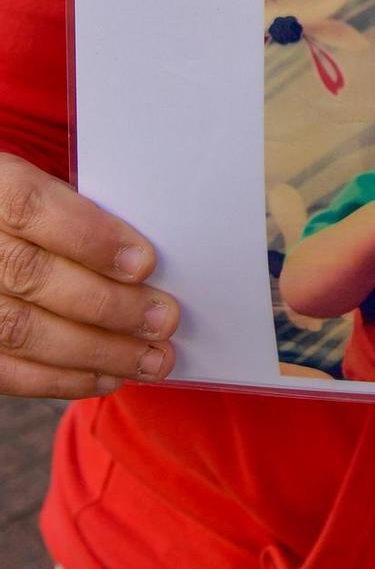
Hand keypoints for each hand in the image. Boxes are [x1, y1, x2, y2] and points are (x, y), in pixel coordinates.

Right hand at [0, 155, 178, 398]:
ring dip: (96, 350)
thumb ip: (87, 214)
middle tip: (164, 319)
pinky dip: (63, 379)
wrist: (0, 242)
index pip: (30, 206)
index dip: (89, 237)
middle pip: (30, 274)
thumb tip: (146, 260)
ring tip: (151, 358)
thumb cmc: (42, 217)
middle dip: (107, 303)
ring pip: (19, 329)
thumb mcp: (54, 190)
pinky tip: (109, 376)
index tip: (144, 263)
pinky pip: (6, 372)